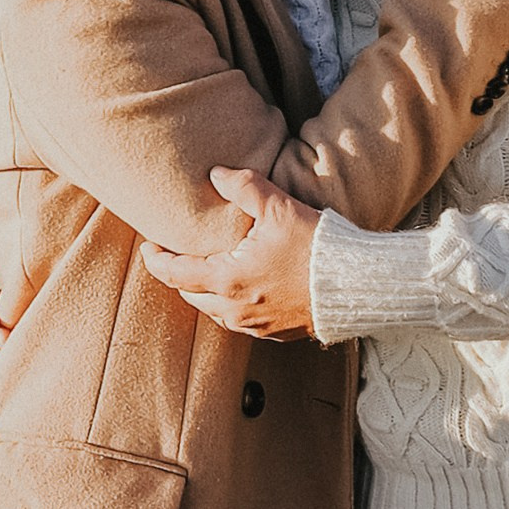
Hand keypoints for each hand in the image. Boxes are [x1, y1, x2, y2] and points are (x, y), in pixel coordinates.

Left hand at [140, 167, 319, 340]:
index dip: (157, 260)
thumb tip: (215, 174)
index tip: (149, 247)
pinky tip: (242, 288)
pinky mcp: (275, 334)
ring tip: (207, 270)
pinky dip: (232, 304)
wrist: (359, 286)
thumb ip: (243, 187)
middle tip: (176, 256)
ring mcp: (255, 327)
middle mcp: (235, 310)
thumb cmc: (319, 247)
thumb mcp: (279, 208)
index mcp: (227, 280)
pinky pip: (241, 321)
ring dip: (206, 292)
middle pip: (190, 296)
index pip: (175, 274)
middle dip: (180, 276)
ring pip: (215, 311)